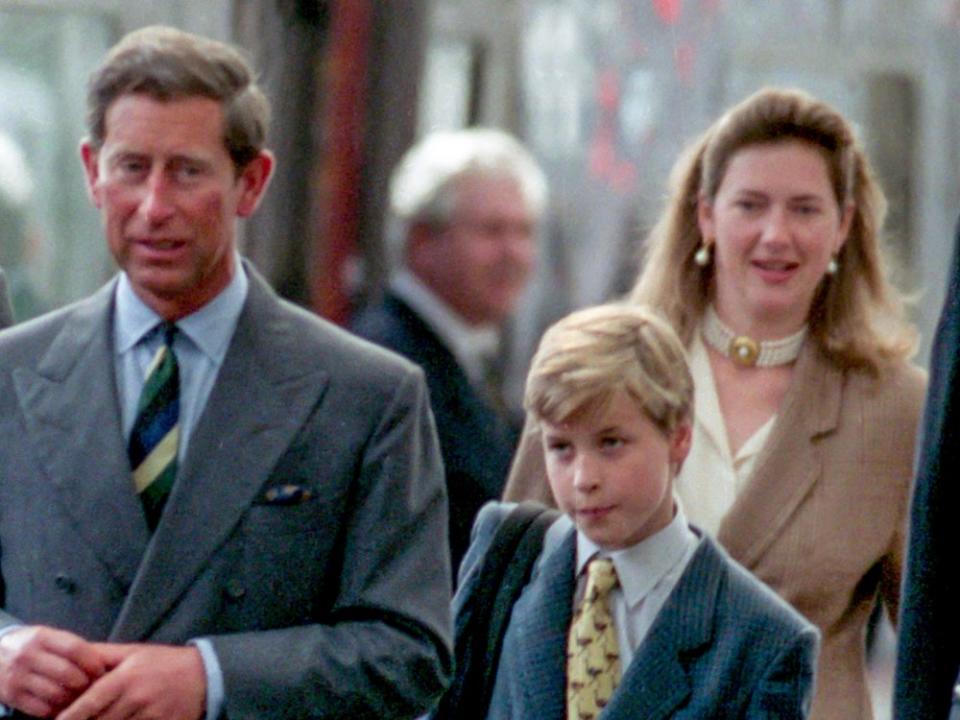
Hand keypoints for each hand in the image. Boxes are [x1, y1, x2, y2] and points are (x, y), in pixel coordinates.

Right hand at [0, 625, 105, 717]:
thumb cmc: (30, 646)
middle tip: (95, 686)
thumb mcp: (46, 637)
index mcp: (41, 637)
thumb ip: (69, 646)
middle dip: (86, 682)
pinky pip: (42, 709)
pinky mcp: (12, 697)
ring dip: (74, 698)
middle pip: (67, 673)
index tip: (102, 670)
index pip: (74, 649)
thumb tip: (101, 662)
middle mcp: (27, 656)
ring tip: (83, 697)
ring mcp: (17, 678)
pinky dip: (59, 710)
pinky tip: (66, 706)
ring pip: (56, 694)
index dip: (92, 662)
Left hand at [56, 643, 204, 719]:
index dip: (69, 716)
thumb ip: (102, 656)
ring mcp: (150, 716)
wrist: (204, 675)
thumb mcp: (134, 652)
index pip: (90, 703)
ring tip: (102, 718)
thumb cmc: (163, 662)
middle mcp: (136, 699)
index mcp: (126, 678)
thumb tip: (72, 657)